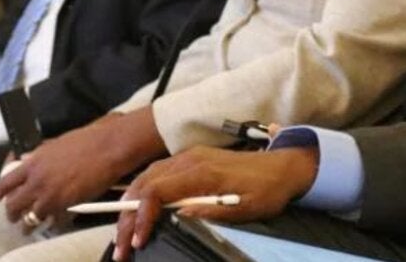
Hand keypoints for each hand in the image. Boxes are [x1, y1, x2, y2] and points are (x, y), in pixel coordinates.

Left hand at [0, 107, 166, 224]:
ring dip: (28, 223)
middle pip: (14, 203)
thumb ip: (42, 155)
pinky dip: (51, 223)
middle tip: (14, 217)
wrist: (109, 147)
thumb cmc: (89, 140)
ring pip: (29, 216)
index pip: (6, 181)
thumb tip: (34, 159)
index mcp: (34, 161)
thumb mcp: (58, 144)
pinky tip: (53, 223)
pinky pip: (51, 219)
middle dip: (12, 213)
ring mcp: (50, 193)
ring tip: (28, 228)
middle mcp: (37, 178)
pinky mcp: (65, 204)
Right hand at [112, 146, 318, 259]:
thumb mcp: (244, 208)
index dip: (142, 217)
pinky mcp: (190, 160)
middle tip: (121, 248)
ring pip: (146, 177)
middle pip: (144, 184)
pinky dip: (142, 194)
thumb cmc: (266, 190)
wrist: (283, 167)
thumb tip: (179, 216)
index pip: (157, 190)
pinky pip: (157, 174)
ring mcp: (188, 157)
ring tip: (124, 235)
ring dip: (131, 206)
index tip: (139, 242)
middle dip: (127, 218)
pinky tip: (139, 213)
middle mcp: (189, 160)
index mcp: (202, 171)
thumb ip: (211, 210)